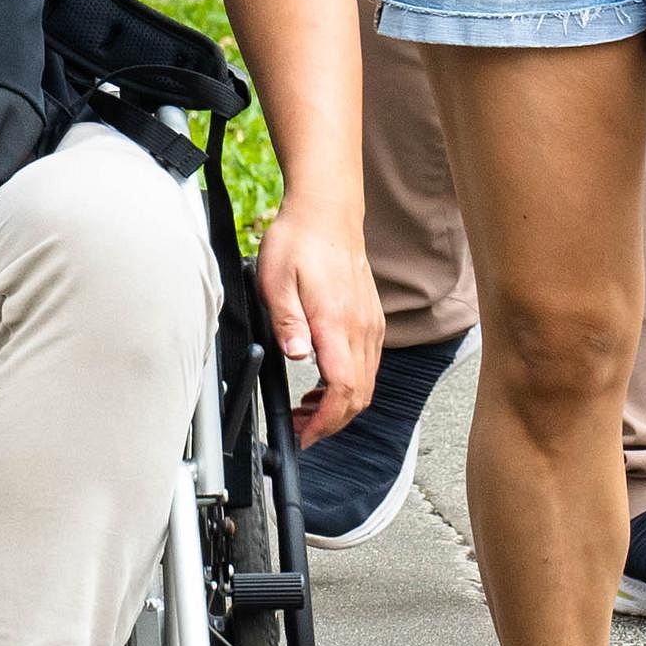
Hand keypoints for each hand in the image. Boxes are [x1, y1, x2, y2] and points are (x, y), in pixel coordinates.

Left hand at [251, 194, 382, 446]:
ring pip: (366, 383)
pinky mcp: (370, 319)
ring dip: (340, 405)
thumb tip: (295, 356)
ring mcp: (370, 324)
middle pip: (359, 396)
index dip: (325, 422)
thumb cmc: (299, 240)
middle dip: (332, 422)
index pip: (342, 390)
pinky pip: (367, 365)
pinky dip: (348, 385)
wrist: (327, 211)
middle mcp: (361, 328)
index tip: (304, 434)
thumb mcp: (275, 279)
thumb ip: (286, 321)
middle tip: (301, 428)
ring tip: (307, 409)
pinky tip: (322, 381)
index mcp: (336, 322)